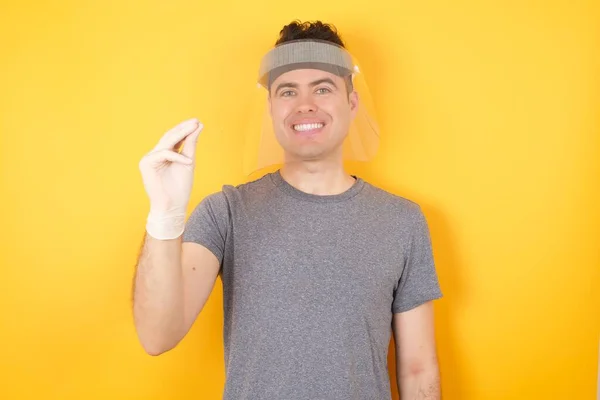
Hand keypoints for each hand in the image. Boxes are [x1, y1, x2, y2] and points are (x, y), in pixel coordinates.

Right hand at [139, 118, 202, 238]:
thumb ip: (190, 145)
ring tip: (194, 127)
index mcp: (165, 154)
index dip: (185, 129)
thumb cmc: (180, 187)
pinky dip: (177, 157)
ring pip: (166, 142)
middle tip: (195, 121)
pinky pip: (163, 154)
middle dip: (183, 128)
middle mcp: (156, 154)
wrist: (173, 206)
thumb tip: (198, 126)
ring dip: (181, 134)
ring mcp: (150, 158)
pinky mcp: (146, 164)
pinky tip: (188, 161)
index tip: (198, 122)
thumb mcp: (188, 162)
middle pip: (169, 136)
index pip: (174, 138)